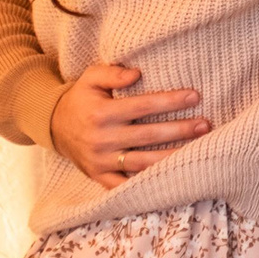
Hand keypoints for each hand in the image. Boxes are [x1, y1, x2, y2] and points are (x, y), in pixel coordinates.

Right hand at [49, 62, 209, 188]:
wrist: (53, 126)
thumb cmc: (80, 99)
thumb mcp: (90, 78)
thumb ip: (112, 73)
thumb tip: (136, 73)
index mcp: (101, 114)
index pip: (143, 106)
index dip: (170, 101)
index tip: (195, 96)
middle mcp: (102, 139)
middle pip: (148, 135)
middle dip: (180, 130)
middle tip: (205, 125)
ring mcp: (101, 161)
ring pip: (143, 162)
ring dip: (172, 156)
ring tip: (199, 150)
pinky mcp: (99, 176)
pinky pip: (125, 184)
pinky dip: (147, 183)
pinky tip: (172, 177)